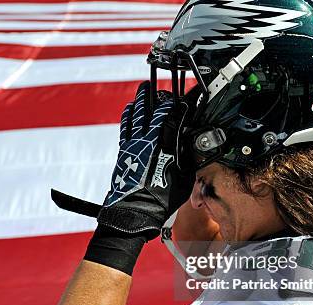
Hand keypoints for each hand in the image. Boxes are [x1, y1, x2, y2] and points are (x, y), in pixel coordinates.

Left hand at [51, 81, 193, 240]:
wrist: (135, 210)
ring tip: (143, 90)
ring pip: (136, 114)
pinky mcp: (123, 150)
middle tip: (159, 86)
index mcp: (163, 141)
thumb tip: (189, 144)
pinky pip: (125, 126)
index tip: (184, 97)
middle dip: (156, 95)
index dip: (178, 102)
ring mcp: (133, 142)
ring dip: (140, 100)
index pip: (172, 113)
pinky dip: (128, 115)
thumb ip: (186, 155)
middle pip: (151, 109)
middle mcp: (147, 138)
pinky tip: (129, 109)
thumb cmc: (160, 197)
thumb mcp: (184, 175)